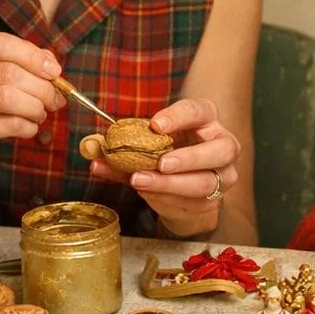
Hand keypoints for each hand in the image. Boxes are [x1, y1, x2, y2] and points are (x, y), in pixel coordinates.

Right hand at [0, 32, 65, 184]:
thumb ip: (23, 65)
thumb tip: (52, 65)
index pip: (0, 43)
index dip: (33, 55)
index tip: (55, 71)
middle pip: (9, 72)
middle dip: (42, 87)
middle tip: (55, 100)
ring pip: (9, 97)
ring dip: (36, 107)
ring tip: (40, 115)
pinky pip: (9, 124)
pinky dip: (28, 126)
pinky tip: (29, 128)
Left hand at [87, 97, 237, 236]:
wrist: (182, 183)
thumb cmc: (165, 152)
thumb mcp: (145, 143)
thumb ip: (119, 145)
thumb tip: (89, 147)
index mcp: (206, 119)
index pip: (199, 111)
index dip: (178, 117)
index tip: (155, 125)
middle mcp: (223, 144)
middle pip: (221, 149)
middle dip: (190, 158)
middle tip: (161, 163)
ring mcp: (224, 174)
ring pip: (207, 182)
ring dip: (173, 184)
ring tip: (142, 181)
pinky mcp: (215, 199)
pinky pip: (195, 202)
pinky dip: (168, 199)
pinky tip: (148, 194)